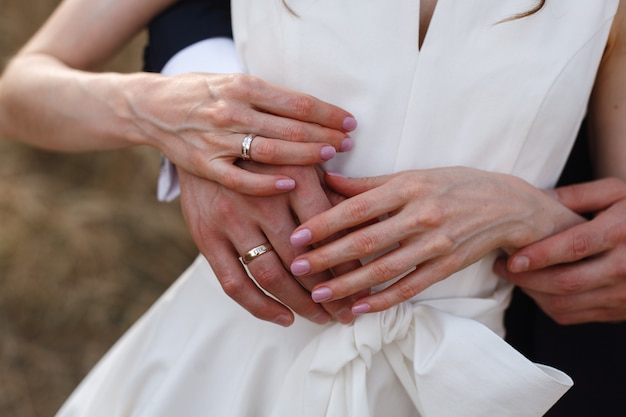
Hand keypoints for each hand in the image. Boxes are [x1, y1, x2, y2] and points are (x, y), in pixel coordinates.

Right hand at [131, 72, 355, 194]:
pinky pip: (240, 178)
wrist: (152, 107)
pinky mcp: (204, 166)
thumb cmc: (202, 94)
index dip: (328, 113)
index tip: (350, 122)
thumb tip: (313, 113)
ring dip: (305, 155)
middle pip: (290, 127)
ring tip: (330, 156)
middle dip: (325, 135)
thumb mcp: (234, 83)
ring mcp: (217, 140)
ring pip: (270, 151)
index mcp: (243, 87)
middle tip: (349, 143)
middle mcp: (232, 111)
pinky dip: (266, 182)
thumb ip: (269, 99)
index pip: (297, 103)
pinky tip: (290, 184)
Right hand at [177, 164, 360, 325]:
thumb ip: (333, 192)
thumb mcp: (304, 160)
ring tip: (322, 318)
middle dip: (329, 292)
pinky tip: (284, 318)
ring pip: (270, 275)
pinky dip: (260, 306)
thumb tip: (372, 226)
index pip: (328, 233)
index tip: (364, 288)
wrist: (208, 139)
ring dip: (300, 304)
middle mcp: (262, 199)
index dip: (348, 266)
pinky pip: (233, 282)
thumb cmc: (270, 154)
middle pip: (302, 260)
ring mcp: (231, 219)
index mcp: (293, 176)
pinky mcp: (206, 235)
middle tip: (347, 313)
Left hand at [288, 168, 582, 313]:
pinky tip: (360, 307)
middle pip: (367, 241)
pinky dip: (385, 299)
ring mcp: (436, 243)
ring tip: (320, 293)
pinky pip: (412, 286)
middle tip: (297, 267)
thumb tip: (327, 178)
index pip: (358, 208)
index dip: (326, 223)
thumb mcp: (413, 175)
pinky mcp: (447, 266)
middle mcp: (422, 215)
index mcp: (408, 187)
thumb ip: (369, 183)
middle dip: (329, 256)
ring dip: (350, 284)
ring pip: (386, 269)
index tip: (298, 235)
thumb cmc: (453, 184)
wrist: (506, 204)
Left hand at [494, 178, 625, 323]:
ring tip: (515, 276)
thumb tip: (538, 199)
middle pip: (566, 282)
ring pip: (565, 304)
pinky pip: (572, 315)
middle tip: (501, 266)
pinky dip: (545, 305)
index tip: (512, 257)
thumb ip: (577, 195)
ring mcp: (623, 294)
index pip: (576, 247)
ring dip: (532, 293)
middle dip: (526, 278)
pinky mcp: (617, 311)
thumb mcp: (616, 192)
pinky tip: (535, 288)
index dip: (541, 255)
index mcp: (622, 232)